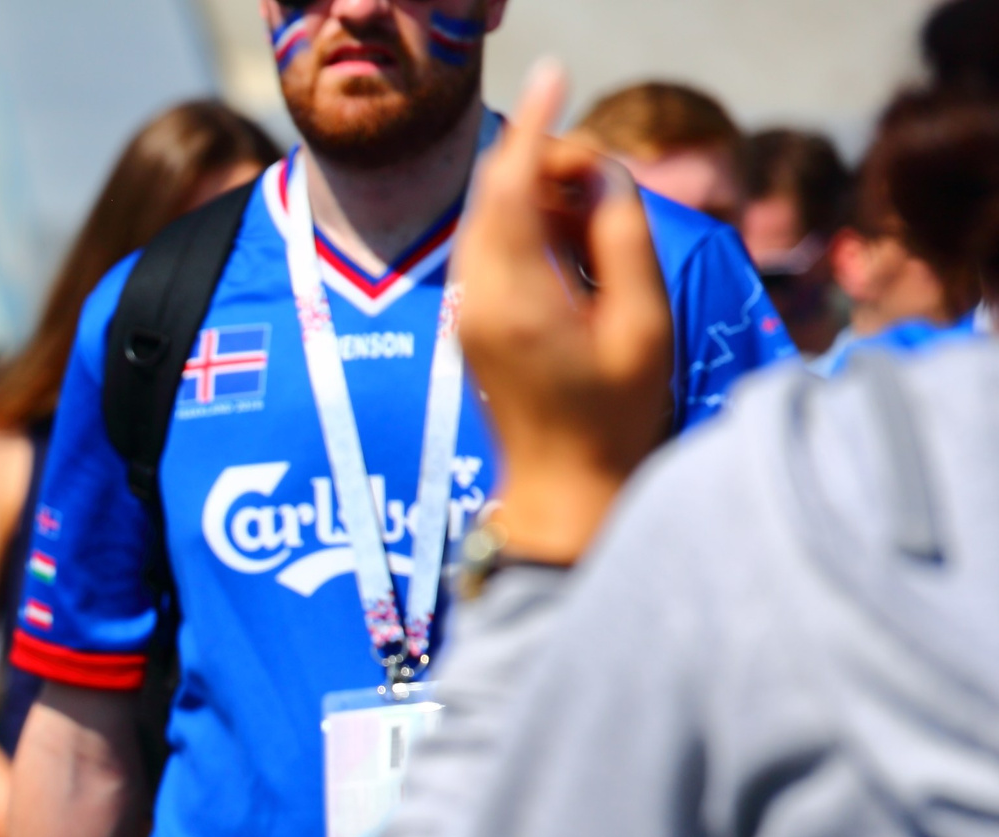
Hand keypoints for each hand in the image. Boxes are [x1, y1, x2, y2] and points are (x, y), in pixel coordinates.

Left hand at [456, 62, 674, 564]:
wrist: (564, 487)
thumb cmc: (614, 416)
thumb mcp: (641, 323)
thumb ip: (624, 239)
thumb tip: (607, 179)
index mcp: (512, 297)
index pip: (508, 185)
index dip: (536, 125)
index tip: (557, 74)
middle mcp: (475, 298)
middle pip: (497, 191)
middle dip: (550, 163)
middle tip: (607, 182)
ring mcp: (468, 310)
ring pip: (495, 216)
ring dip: (546, 197)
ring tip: (601, 226)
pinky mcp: (475, 319)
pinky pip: (496, 247)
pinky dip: (536, 227)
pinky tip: (579, 251)